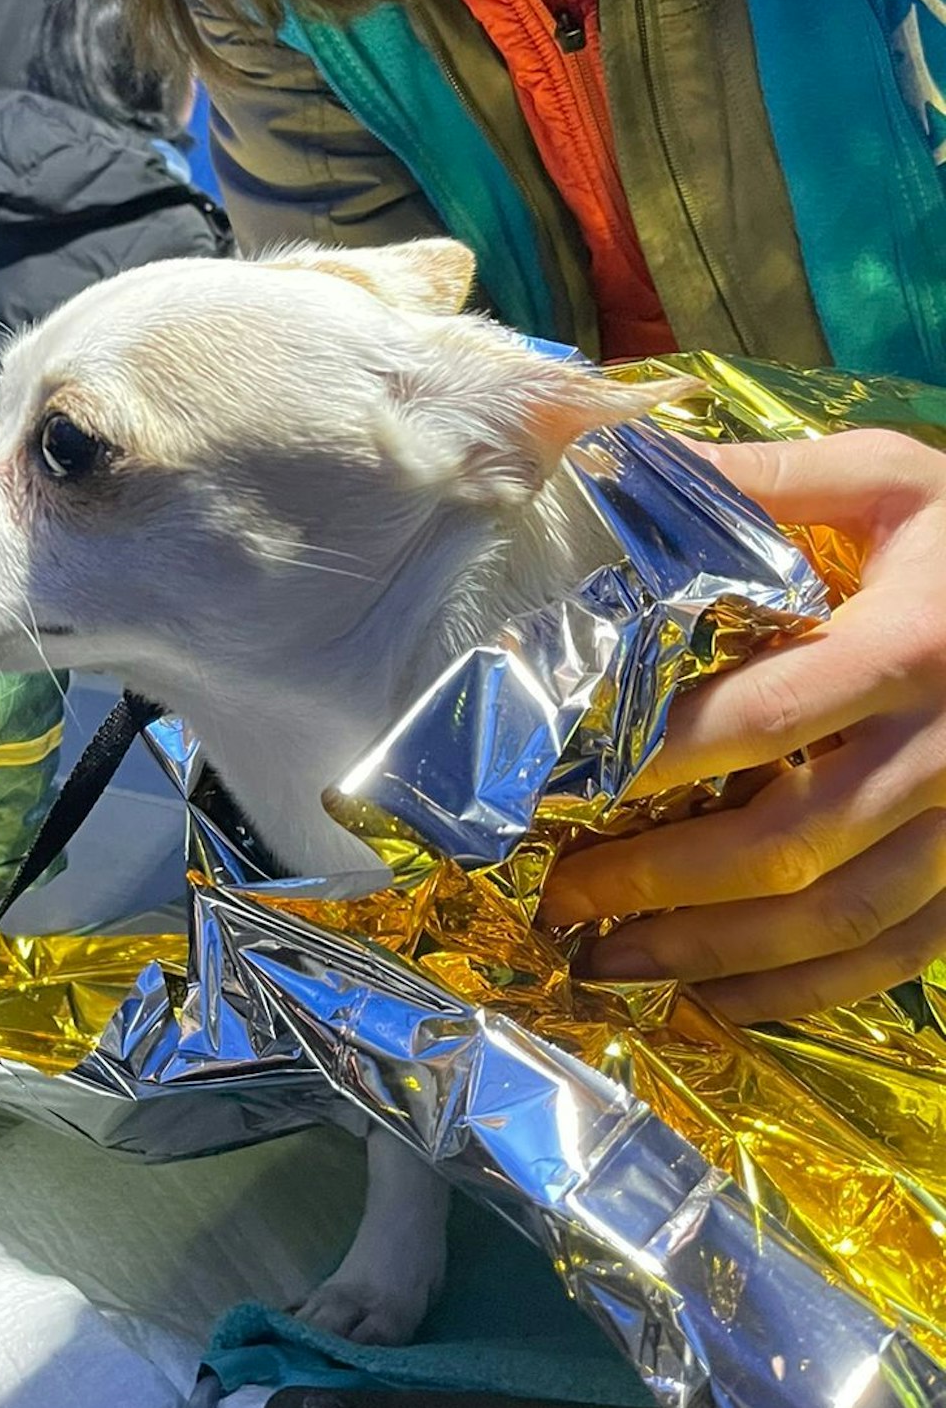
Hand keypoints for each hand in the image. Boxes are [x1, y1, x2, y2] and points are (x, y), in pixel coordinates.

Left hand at [540, 430, 945, 1022]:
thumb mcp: (889, 479)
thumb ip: (760, 479)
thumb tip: (610, 463)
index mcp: (914, 645)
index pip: (761, 718)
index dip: (652, 760)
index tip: (553, 785)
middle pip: (790, 841)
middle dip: (659, 879)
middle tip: (557, 898)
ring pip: (840, 919)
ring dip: (713, 954)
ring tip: (607, 962)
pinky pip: (900, 958)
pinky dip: (805, 991)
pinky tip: (717, 1001)